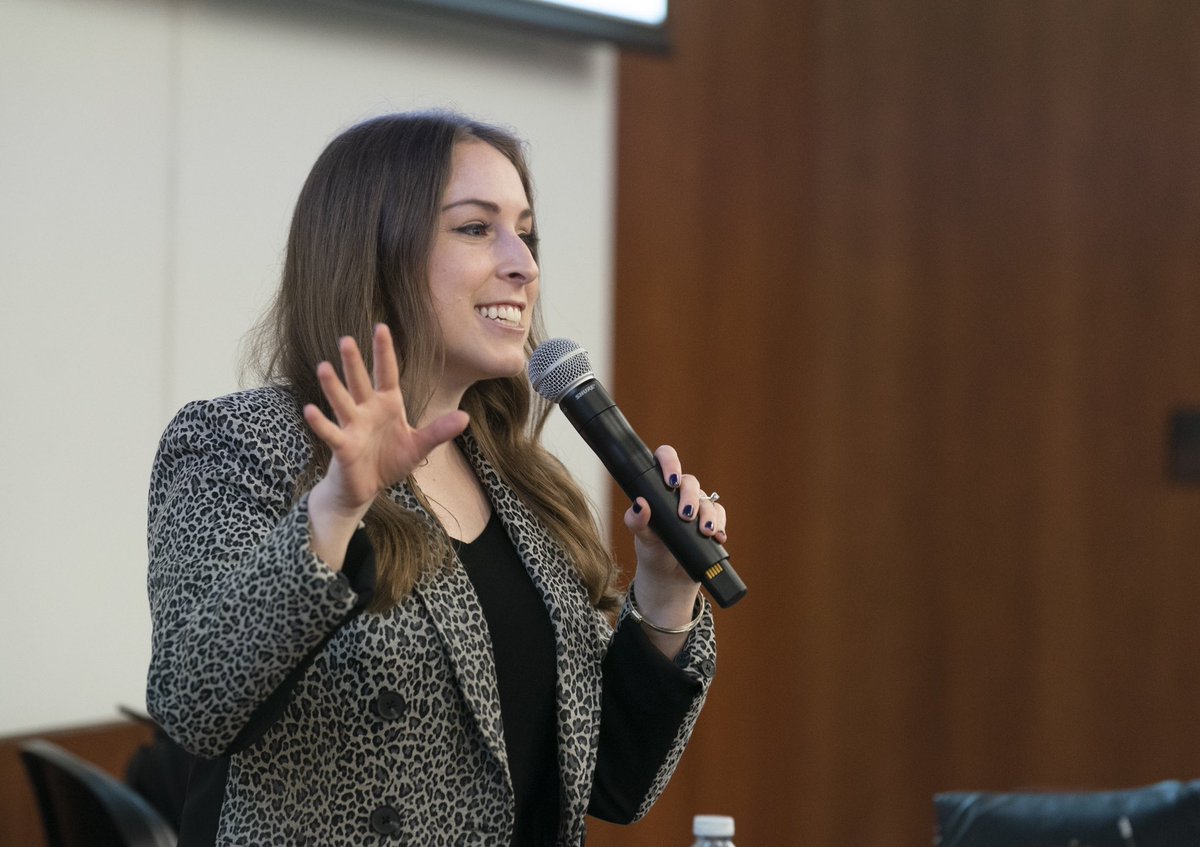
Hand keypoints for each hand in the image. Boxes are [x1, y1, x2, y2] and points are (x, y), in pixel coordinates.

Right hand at [303, 324, 467, 567]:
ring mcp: (353, 427)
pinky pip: (331, 432)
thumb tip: (466, 417)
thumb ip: (439, 431)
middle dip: (354, 362)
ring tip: (323, 366)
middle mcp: (367, 410)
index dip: (384, 352)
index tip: (381, 327)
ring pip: (342, 402)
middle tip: (346, 340)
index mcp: (387, 405)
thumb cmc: (389, 461)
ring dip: (333, 386)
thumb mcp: (418, 446)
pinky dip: (320, 422)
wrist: (366, 487)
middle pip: (360, 382)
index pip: (387, 373)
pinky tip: (309, 409)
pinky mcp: (343, 446)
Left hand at [622, 445, 724, 653]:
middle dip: (690, 498)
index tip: (670, 480)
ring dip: (708, 515)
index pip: (665, 459)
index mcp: (659, 488)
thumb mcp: (642, 537)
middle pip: (690, 482)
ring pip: (707, 500)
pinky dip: (720, 525)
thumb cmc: (652, 549)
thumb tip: (640, 503)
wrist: (668, 574)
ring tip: (705, 532)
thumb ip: (636, 521)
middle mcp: (679, 493)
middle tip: (686, 516)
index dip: (670, 462)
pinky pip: (720, 515)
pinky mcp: (711, 521)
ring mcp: (697, 506)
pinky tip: (718, 537)